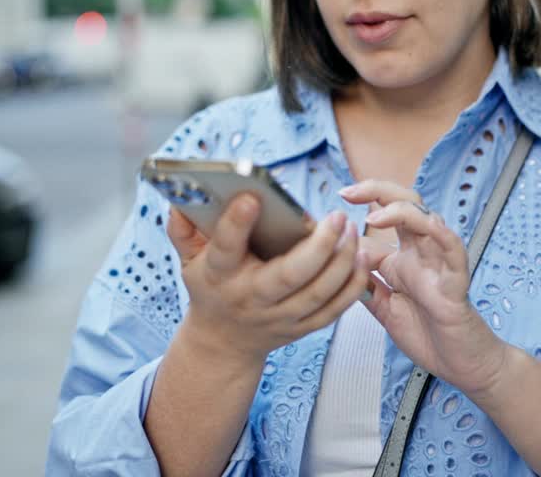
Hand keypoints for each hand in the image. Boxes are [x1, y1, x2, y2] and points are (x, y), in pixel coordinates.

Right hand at [165, 195, 369, 368]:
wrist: (223, 342)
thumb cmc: (210, 286)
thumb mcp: (188, 260)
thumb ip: (183, 229)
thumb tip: (179, 197)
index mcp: (219, 275)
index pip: (225, 249)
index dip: (235, 224)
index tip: (252, 197)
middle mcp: (250, 298)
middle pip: (287, 276)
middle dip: (316, 247)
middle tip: (335, 217)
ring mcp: (278, 317)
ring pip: (317, 294)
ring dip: (341, 263)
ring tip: (352, 232)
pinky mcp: (301, 328)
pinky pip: (333, 310)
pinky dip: (351, 286)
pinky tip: (362, 259)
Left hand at [340, 180, 509, 396]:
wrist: (461, 366)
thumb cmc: (428, 335)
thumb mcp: (384, 307)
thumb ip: (364, 283)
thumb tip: (340, 259)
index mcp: (404, 258)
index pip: (385, 217)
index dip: (364, 201)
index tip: (340, 193)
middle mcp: (422, 254)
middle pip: (406, 205)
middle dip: (379, 190)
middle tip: (350, 191)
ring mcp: (440, 265)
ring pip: (428, 222)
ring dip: (403, 211)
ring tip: (375, 216)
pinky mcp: (456, 284)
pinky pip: (454, 252)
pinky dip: (442, 235)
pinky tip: (429, 226)